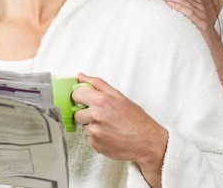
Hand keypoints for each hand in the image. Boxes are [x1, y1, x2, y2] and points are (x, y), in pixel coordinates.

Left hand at [72, 73, 166, 187]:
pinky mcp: (95, 145)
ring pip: (83, 126)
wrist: (146, 141)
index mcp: (101, 101)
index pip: (76, 94)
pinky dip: (96, 137)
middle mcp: (96, 116)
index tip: (84, 99)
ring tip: (108, 125)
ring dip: (92, 125)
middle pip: (77, 113)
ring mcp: (94, 132)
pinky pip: (88, 138)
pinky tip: (108, 134)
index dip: (80, 96)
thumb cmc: (136, 119)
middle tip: (102, 114)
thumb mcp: (118, 96)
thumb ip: (97, 84)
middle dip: (86, 113)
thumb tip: (81, 77)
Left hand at [140, 0, 222, 100]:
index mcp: (192, 3)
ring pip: (182, 0)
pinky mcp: (203, 23)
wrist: (213, 51)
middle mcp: (197, 5)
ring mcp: (201, 13)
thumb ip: (175, 14)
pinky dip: (179, 7)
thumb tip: (156, 11)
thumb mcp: (184, 22)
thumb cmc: (196, 36)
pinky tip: (169, 4)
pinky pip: (190, 13)